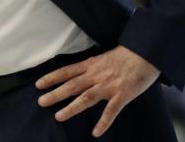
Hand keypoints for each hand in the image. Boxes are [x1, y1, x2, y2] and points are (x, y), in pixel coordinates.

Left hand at [36, 46, 159, 136]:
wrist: (146, 52)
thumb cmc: (126, 55)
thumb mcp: (103, 57)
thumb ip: (91, 66)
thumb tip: (80, 71)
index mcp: (91, 65)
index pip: (67, 71)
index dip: (52, 78)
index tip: (38, 84)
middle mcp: (96, 75)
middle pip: (72, 85)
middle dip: (55, 94)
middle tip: (41, 102)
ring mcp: (108, 86)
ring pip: (86, 98)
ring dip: (71, 108)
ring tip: (58, 117)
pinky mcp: (122, 95)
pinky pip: (111, 111)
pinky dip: (103, 122)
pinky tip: (96, 132)